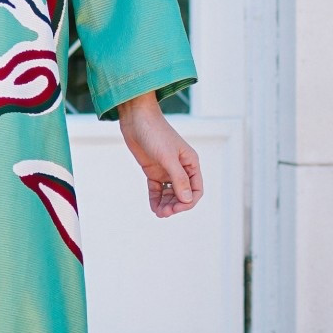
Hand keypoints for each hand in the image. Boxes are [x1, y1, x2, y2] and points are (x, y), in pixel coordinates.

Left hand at [116, 91, 202, 217]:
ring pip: (169, 194)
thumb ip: (178, 178)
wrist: (136, 119)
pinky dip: (156, 199)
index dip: (188, 202)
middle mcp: (180, 168)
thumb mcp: (168, 157)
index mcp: (190, 163)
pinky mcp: (153, 170)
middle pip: (182, 194)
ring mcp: (166, 169)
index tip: (176, 208)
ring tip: (159, 213)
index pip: (196, 190)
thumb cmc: (155, 133)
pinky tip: (154, 208)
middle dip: (175, 205)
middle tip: (165, 212)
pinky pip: (157, 189)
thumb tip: (187, 200)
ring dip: (166, 204)